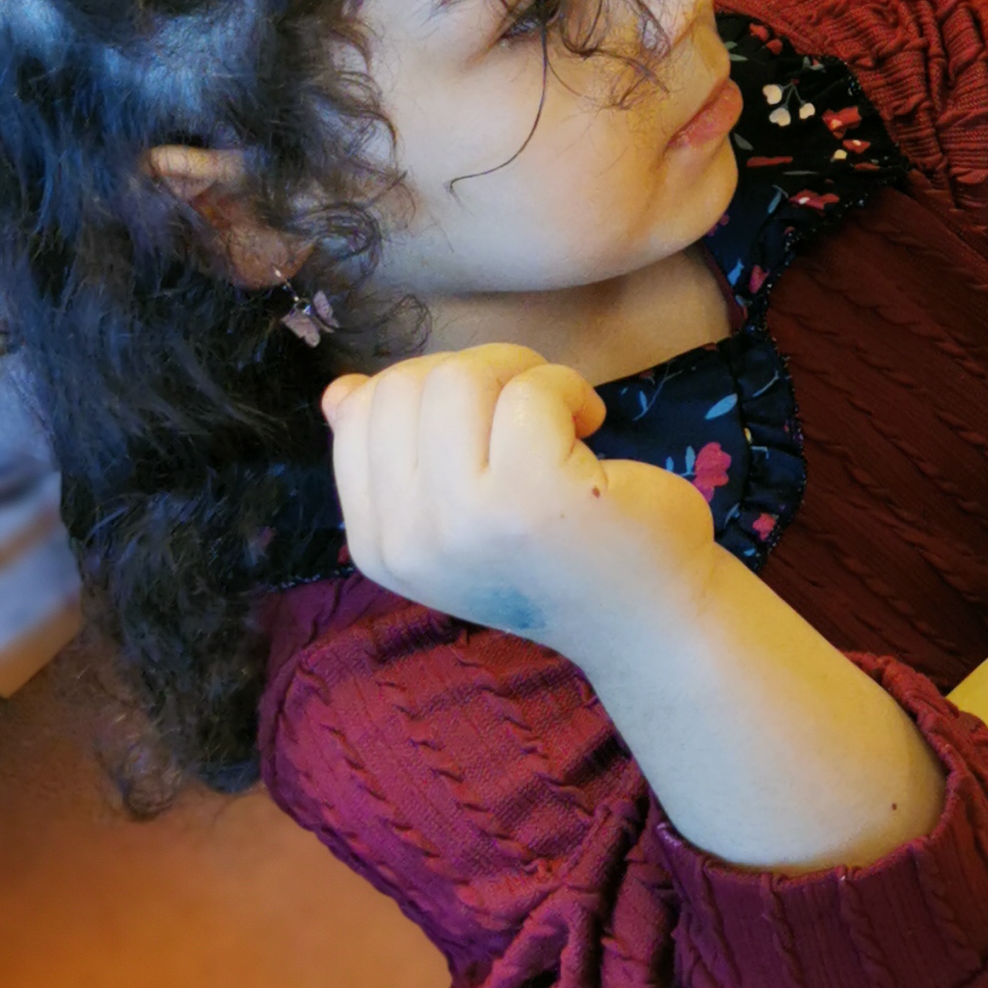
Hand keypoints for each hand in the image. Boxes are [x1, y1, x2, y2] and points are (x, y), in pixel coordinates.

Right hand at [324, 343, 719, 654]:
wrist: (646, 616)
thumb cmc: (556, 549)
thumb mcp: (459, 513)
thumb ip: (396, 458)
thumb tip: (341, 392)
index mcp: (379, 545)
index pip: (363, 413)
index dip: (432, 387)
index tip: (488, 419)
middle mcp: (409, 541)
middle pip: (404, 385)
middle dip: (477, 371)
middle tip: (532, 411)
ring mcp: (467, 520)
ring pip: (460, 376)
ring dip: (523, 375)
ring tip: (560, 420)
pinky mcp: (533, 496)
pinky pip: (530, 389)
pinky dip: (569, 388)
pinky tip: (591, 425)